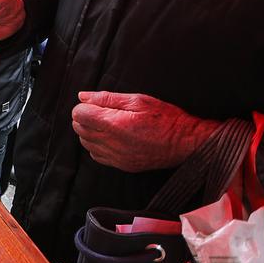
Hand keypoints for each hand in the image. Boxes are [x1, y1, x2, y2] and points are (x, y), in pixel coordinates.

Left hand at [70, 92, 224, 172]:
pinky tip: (111, 138)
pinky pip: (97, 156)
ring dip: (90, 132)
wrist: (185, 143)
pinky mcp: (122, 166)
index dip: (84, 106)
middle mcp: (112, 143)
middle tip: (102, 112)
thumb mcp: (138, 100)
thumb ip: (107, 98)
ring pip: (86, 143)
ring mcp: (116, 157)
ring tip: (108, 124)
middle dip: (86, 118)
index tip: (96, 104)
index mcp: (115, 124)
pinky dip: (98, 146)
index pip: (79, 114)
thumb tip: (83, 96)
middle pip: (79, 129)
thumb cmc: (164, 118)